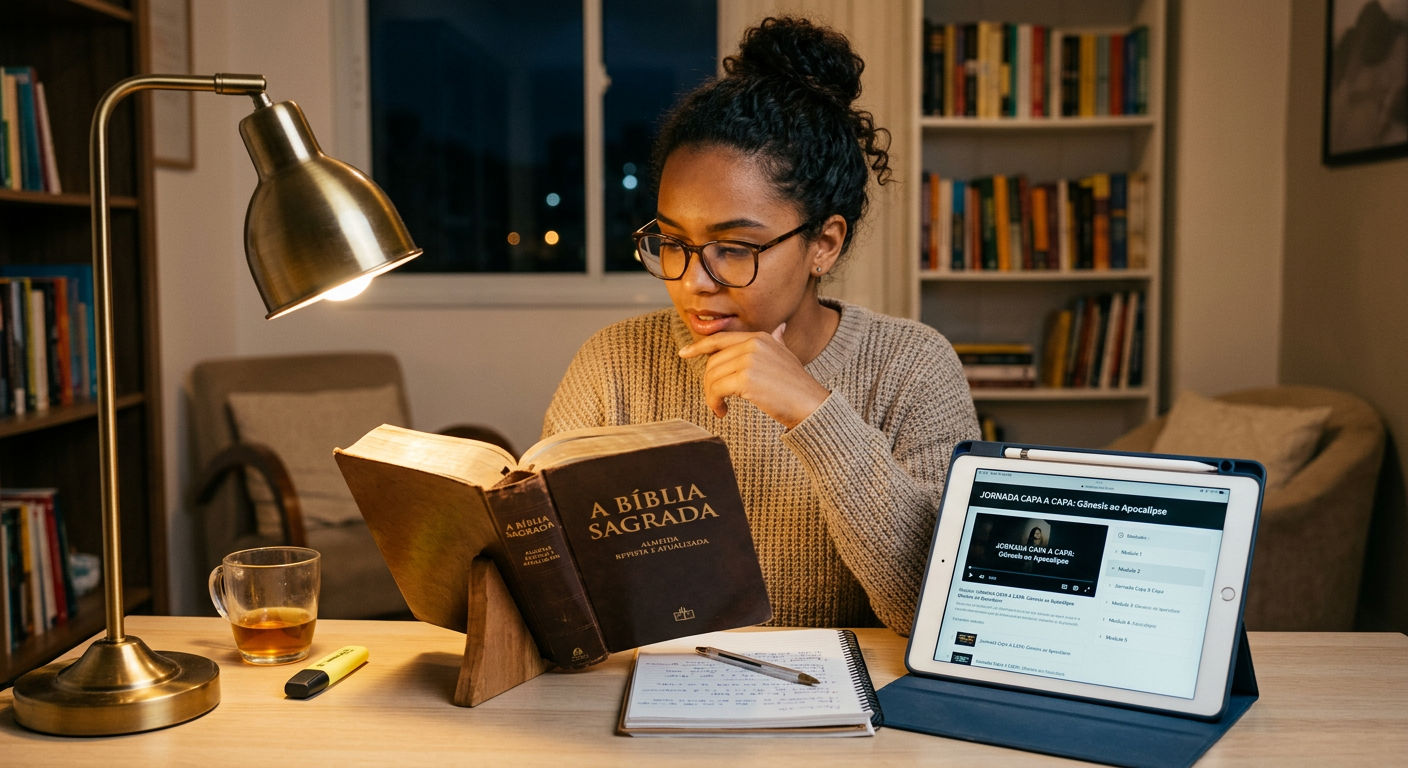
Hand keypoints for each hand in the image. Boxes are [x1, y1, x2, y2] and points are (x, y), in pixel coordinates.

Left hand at [678, 324, 830, 428]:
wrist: (812, 405)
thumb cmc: (797, 386)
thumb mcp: (786, 356)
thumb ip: (777, 340)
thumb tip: (779, 327)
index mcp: (760, 337)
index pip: (720, 339)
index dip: (699, 346)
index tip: (685, 354)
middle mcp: (754, 344)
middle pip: (713, 362)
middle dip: (709, 383)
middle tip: (716, 400)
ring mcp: (750, 360)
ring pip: (712, 377)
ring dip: (711, 396)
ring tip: (720, 408)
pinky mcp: (747, 379)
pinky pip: (717, 390)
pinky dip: (715, 403)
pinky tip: (722, 412)